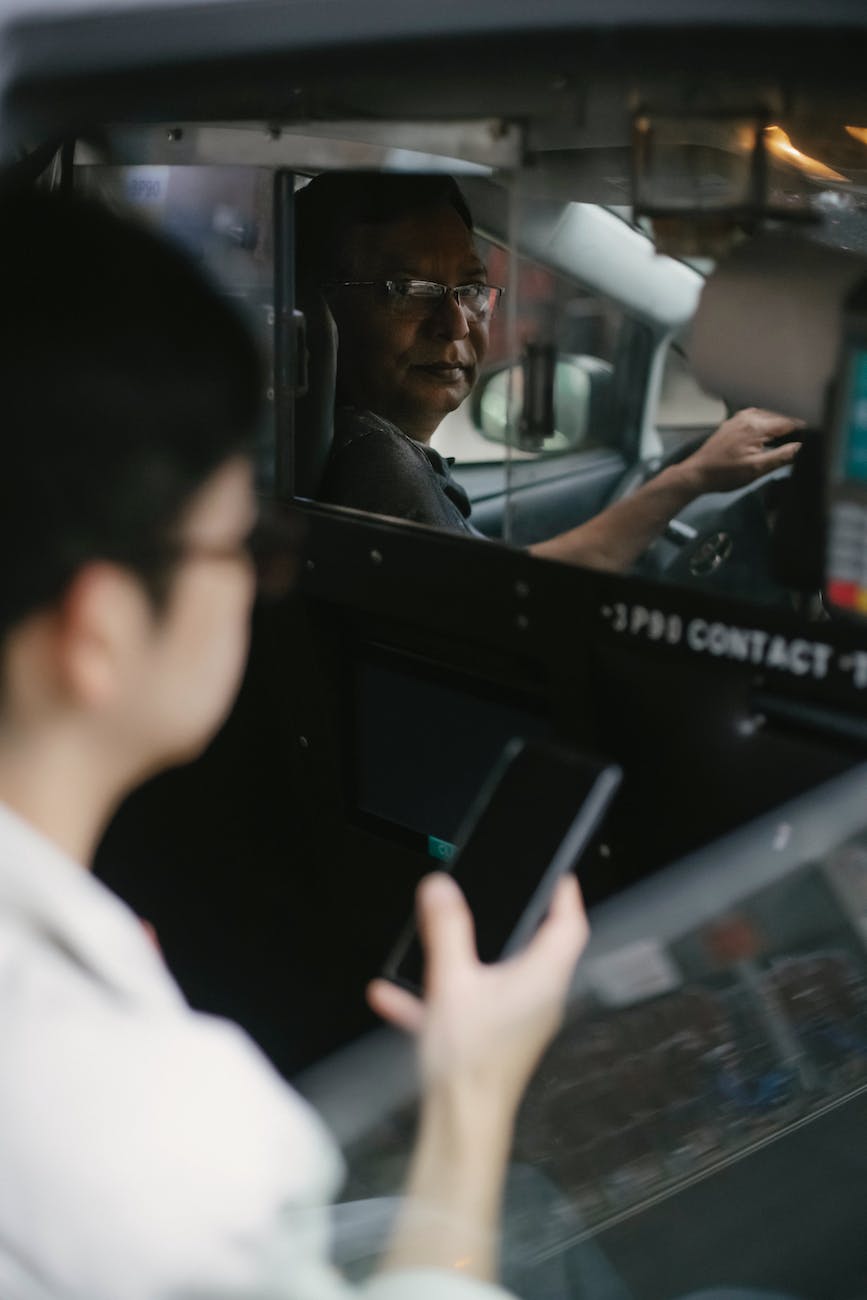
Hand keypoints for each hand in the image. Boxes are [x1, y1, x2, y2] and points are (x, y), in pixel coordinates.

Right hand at [367, 872, 588, 1112]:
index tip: (554, 871)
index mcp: (543, 976)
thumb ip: (447, 930)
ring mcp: (519, 1019)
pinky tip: (396, 995)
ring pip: (501, 974)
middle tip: (500, 894)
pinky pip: (470, 1004)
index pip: (570, 924)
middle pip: (539, 945)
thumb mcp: (453, 982)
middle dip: (516, 918)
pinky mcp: (495, 1038)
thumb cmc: (470, 1062)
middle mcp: (540, 997)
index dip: (565, 893)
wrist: (460, 1128)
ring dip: (470, 956)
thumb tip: (441, 888)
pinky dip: (441, 994)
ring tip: (442, 937)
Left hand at [679, 407, 803, 494]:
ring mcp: (739, 418)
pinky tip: (770, 435)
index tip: (815, 433)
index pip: (789, 420)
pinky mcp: (732, 423)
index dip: (804, 427)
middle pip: (780, 415)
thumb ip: (782, 456)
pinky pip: (757, 417)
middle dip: (793, 424)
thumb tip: (803, 447)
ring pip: (769, 415)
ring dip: (780, 423)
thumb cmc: (725, 474)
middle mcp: (749, 416)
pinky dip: (767, 423)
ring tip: (791, 435)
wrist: (696, 474)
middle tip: (806, 435)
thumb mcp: (756, 469)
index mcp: (756, 426)